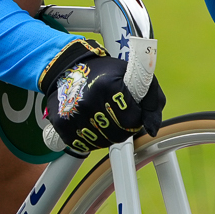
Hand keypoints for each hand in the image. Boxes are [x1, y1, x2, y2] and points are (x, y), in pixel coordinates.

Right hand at [39, 38, 165, 157]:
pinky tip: (92, 123)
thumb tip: (153, 130)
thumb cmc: (104, 73)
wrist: (68, 68)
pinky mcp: (61, 125)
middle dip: (125, 127)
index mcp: (108, 87)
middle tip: (119, 113)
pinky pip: (85, 145)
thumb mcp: (133, 75)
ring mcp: (73, 115)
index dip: (136, 116)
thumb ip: (152, 101)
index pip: (133, 120)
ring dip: (109, 134)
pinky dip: (92, 139)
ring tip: (105, 117)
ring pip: (103, 142)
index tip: (130, 107)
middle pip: (119, 134)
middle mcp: (88, 101)